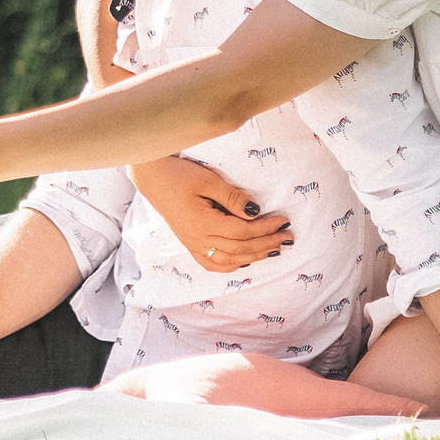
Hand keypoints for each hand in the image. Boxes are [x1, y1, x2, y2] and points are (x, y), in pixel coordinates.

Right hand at [135, 155, 291, 272]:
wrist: (151, 179)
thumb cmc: (178, 175)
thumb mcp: (208, 180)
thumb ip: (232, 197)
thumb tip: (256, 211)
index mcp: (203, 223)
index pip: (243, 231)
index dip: (266, 228)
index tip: (284, 220)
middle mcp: (198, 240)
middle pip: (240, 249)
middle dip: (267, 243)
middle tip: (287, 236)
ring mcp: (193, 245)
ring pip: (230, 260)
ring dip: (255, 256)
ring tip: (274, 249)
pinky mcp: (190, 244)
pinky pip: (213, 264)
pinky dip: (232, 265)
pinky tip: (245, 260)